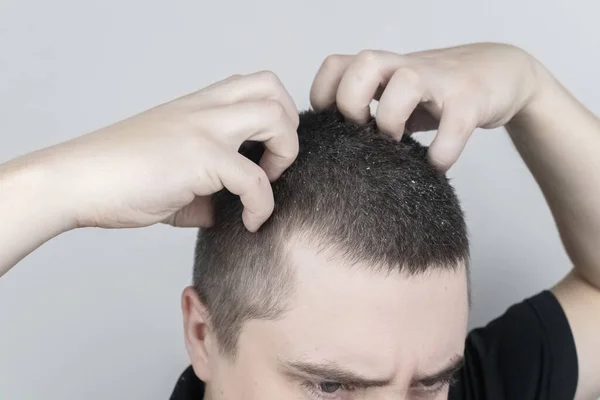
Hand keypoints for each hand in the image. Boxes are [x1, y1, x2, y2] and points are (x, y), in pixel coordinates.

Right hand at [38, 71, 298, 231]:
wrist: (74, 182)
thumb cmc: (117, 178)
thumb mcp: (172, 175)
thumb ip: (207, 187)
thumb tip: (231, 213)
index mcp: (197, 106)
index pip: (254, 86)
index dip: (274, 117)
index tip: (265, 156)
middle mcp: (204, 109)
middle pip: (272, 87)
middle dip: (289, 127)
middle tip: (275, 163)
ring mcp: (202, 128)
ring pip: (273, 116)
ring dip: (285, 153)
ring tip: (266, 185)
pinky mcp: (199, 157)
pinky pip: (254, 178)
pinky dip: (262, 204)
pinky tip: (250, 222)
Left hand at [310, 43, 542, 170]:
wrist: (499, 73)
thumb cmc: (434, 93)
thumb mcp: (392, 94)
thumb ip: (366, 108)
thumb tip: (329, 146)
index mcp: (382, 67)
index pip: (335, 66)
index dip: (323, 97)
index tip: (333, 126)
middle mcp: (406, 66)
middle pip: (363, 64)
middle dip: (353, 104)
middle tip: (363, 132)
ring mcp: (439, 80)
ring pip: (405, 82)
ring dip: (392, 120)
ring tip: (396, 146)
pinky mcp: (471, 98)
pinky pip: (454, 125)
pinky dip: (442, 152)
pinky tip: (435, 165)